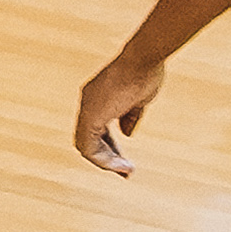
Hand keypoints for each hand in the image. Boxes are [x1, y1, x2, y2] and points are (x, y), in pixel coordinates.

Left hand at [73, 54, 163, 175]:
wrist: (143, 59)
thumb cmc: (144, 73)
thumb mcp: (137, 100)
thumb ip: (129, 116)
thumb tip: (126, 134)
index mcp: (97, 98)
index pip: (96, 129)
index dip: (110, 146)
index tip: (125, 160)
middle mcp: (88, 103)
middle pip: (89, 139)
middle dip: (107, 158)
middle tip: (125, 172)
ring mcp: (87, 108)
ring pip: (86, 145)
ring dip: (106, 162)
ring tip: (126, 172)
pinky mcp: (90, 115)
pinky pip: (88, 145)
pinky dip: (102, 159)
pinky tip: (121, 166)